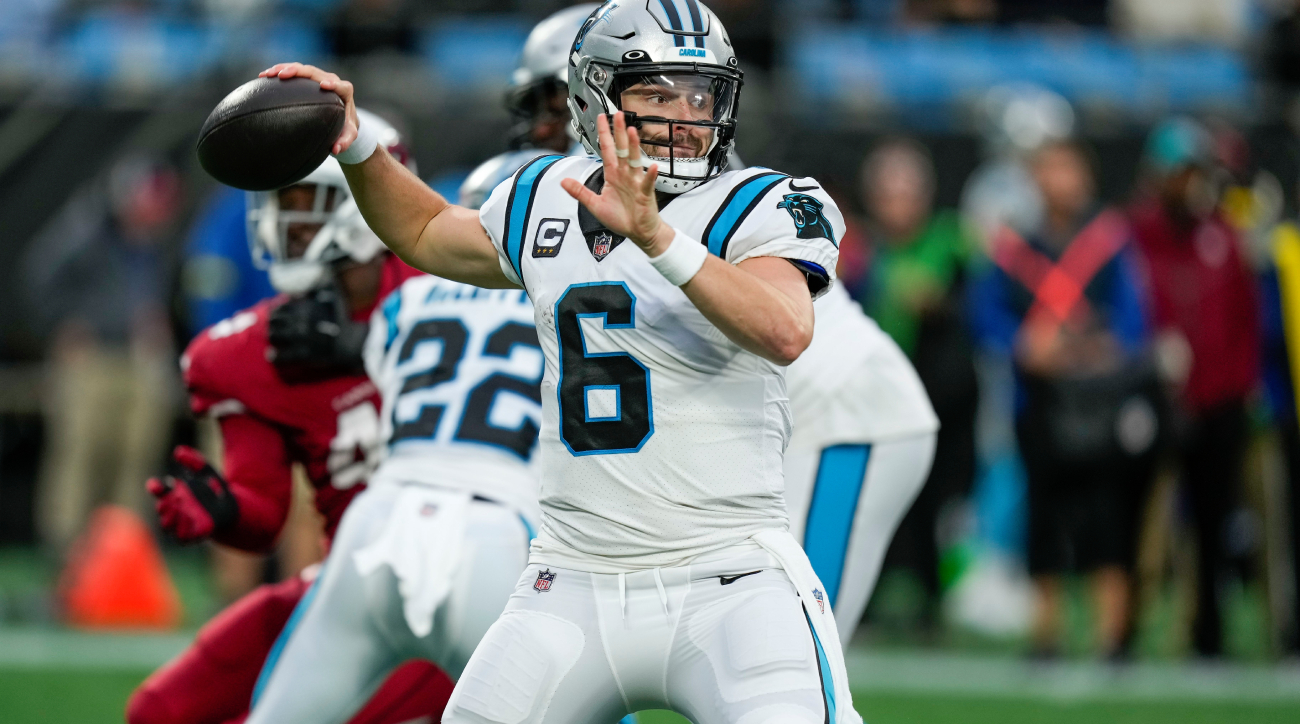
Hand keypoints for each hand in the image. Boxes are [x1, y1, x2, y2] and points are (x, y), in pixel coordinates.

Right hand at [146, 446, 238, 542]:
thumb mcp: (207, 471)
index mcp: (173, 493)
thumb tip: (178, 451)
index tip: (155, 484)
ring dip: (173, 516)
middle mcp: (173, 510)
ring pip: (166, 525)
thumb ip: (194, 461)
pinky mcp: (191, 536)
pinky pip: (180, 537)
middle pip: (160, 509)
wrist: (231, 507)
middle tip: (179, 496)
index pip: (157, 490)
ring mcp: (181, 524)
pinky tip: (192, 518)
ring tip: (185, 507)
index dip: (154, 488)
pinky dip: (184, 528)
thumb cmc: (215, 488)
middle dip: (167, 503)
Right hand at [259, 62, 358, 156]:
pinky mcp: (309, 78)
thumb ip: (345, 142)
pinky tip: (264, 76)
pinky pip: (294, 72)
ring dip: (283, 69)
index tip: (323, 86)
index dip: (332, 84)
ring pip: (301, 69)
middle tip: (282, 75)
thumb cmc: (345, 126)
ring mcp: (319, 77)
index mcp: (344, 92)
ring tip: (267, 74)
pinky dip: (279, 71)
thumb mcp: (348, 135)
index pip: (340, 86)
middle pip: (314, 72)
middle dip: (298, 71)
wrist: (342, 117)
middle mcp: (331, 80)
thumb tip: (335, 149)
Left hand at [267, 287, 366, 382]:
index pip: (280, 307)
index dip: (277, 312)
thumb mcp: (332, 299)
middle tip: (275, 329)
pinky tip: (272, 356)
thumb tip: (305, 289)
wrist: (350, 342)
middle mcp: (299, 321)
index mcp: (305, 308)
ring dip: (273, 338)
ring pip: (273, 336)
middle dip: (273, 325)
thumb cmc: (343, 321)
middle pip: (273, 321)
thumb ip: (318, 291)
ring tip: (275, 341)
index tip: (278, 316)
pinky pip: (280, 356)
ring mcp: (299, 338)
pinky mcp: (301, 354)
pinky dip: (274, 356)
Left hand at [560, 112, 675, 255]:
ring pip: (635, 161)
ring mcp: (636, 182)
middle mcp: (625, 175)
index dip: (603, 134)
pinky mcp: (645, 194)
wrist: (639, 232)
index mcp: (613, 175)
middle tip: (618, 114)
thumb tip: (563, 182)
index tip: (601, 118)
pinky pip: (647, 182)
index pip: (607, 150)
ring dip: (634, 147)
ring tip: (631, 132)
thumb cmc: (621, 218)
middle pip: (622, 149)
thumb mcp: (595, 205)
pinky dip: (650, 175)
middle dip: (619, 132)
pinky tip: (652, 167)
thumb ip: (579, 192)